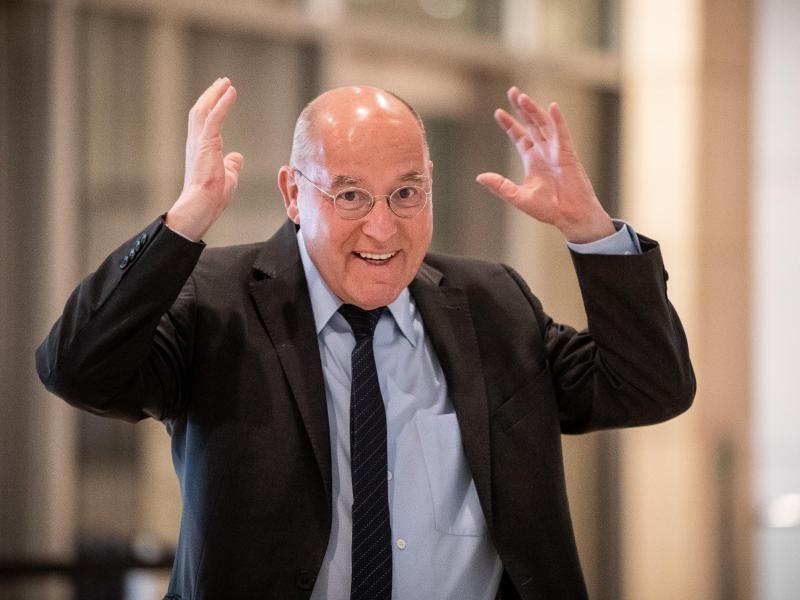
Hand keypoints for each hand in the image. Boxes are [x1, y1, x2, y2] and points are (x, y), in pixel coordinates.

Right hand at [166, 78, 243, 240]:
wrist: (203, 205)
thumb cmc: (213, 196)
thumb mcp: (228, 175)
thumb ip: (231, 164)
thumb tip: (237, 157)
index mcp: (200, 149)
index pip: (204, 122)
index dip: (212, 107)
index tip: (221, 94)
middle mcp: (196, 142)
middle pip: (201, 110)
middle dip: (212, 95)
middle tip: (223, 82)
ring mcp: (199, 142)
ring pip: (204, 110)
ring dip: (215, 94)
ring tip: (226, 82)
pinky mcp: (205, 144)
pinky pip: (214, 117)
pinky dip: (222, 102)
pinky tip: (230, 91)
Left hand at [476, 87, 613, 242]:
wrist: (570, 216)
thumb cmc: (548, 209)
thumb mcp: (518, 197)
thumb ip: (500, 186)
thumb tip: (480, 177)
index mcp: (532, 160)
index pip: (520, 136)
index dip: (510, 124)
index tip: (498, 112)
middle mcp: (544, 152)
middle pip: (531, 124)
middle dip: (521, 108)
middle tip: (512, 92)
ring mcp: (557, 152)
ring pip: (544, 125)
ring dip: (534, 110)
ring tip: (522, 97)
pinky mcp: (568, 155)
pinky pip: (562, 134)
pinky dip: (558, 121)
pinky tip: (552, 107)